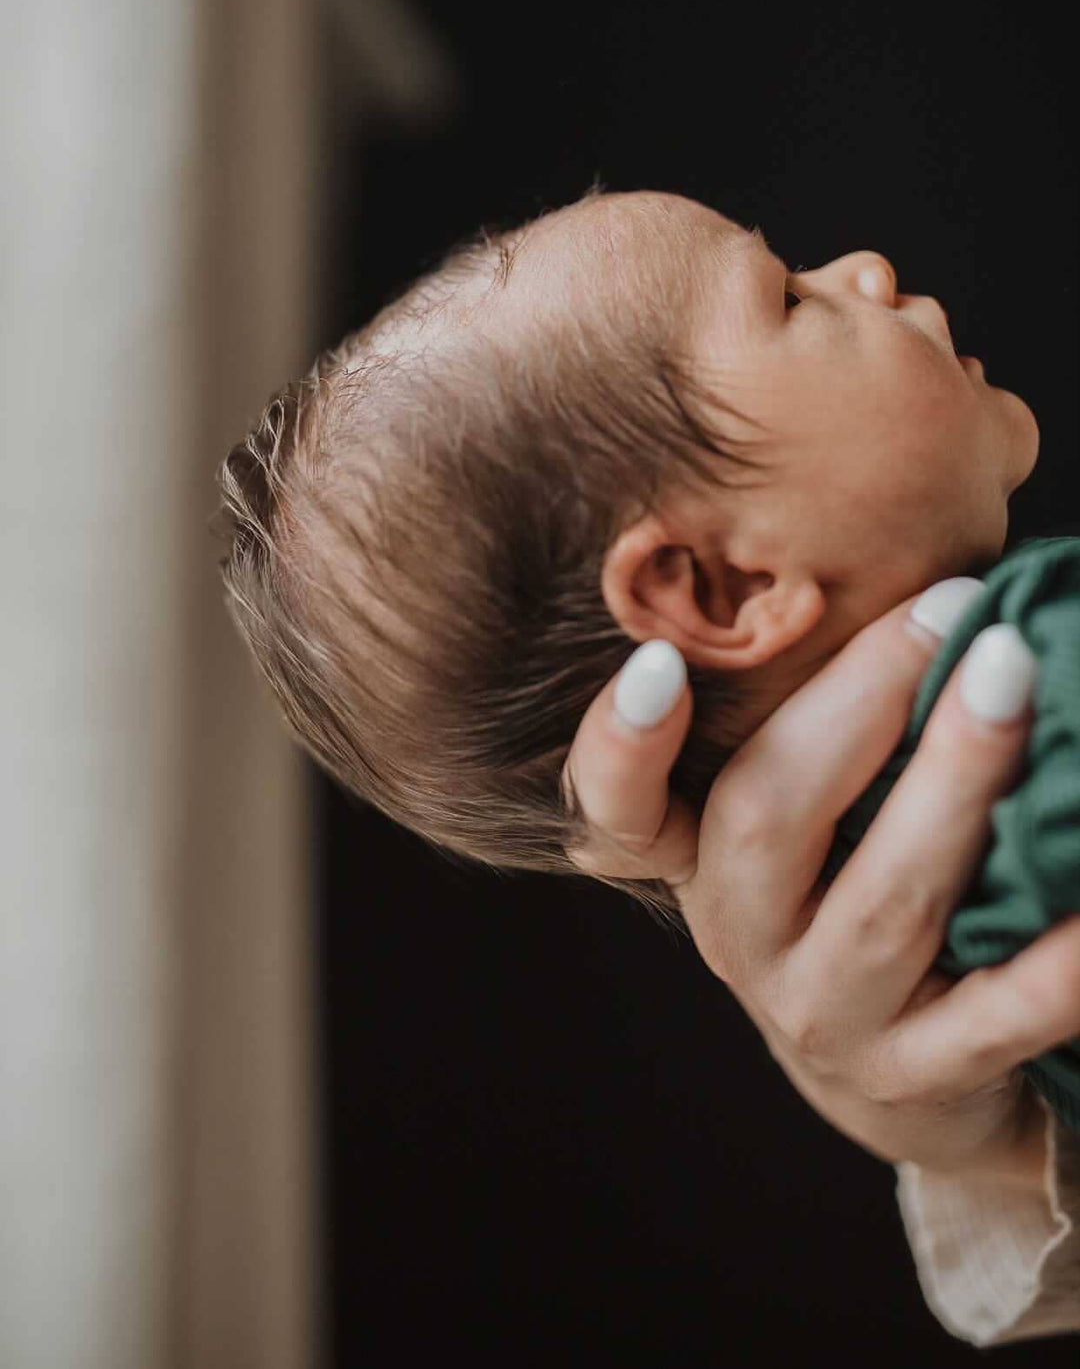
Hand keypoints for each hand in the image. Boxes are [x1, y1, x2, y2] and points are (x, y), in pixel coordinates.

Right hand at [561, 589, 1079, 1175]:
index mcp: (704, 860)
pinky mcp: (917, 1079)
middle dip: (858, 706)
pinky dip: (1055, 956)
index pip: (625, 806)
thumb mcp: (808, 827)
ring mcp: (825, 1015)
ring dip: (954, 785)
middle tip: (948, 610)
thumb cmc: (856, 897)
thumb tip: (925, 578)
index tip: (659, 662)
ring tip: (1014, 682)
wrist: (900, 1083)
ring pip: (884, 904)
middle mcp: (743, 937)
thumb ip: (825, 728)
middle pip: (764, 821)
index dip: (622, 743)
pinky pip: (996, 1014)